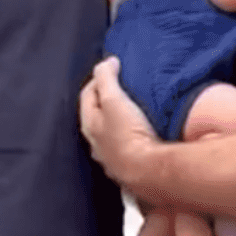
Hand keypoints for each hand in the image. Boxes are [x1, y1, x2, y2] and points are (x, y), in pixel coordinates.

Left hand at [80, 57, 162, 195]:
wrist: (148, 172)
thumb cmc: (128, 134)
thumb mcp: (114, 100)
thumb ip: (106, 79)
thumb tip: (106, 63)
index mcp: (89, 124)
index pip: (87, 95)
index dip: (99, 78)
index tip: (113, 67)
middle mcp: (96, 144)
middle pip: (96, 115)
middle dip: (105, 99)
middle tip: (120, 86)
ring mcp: (111, 158)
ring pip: (109, 133)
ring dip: (117, 120)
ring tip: (131, 109)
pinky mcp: (128, 168)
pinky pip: (125, 146)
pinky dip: (129, 135)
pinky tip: (140, 134)